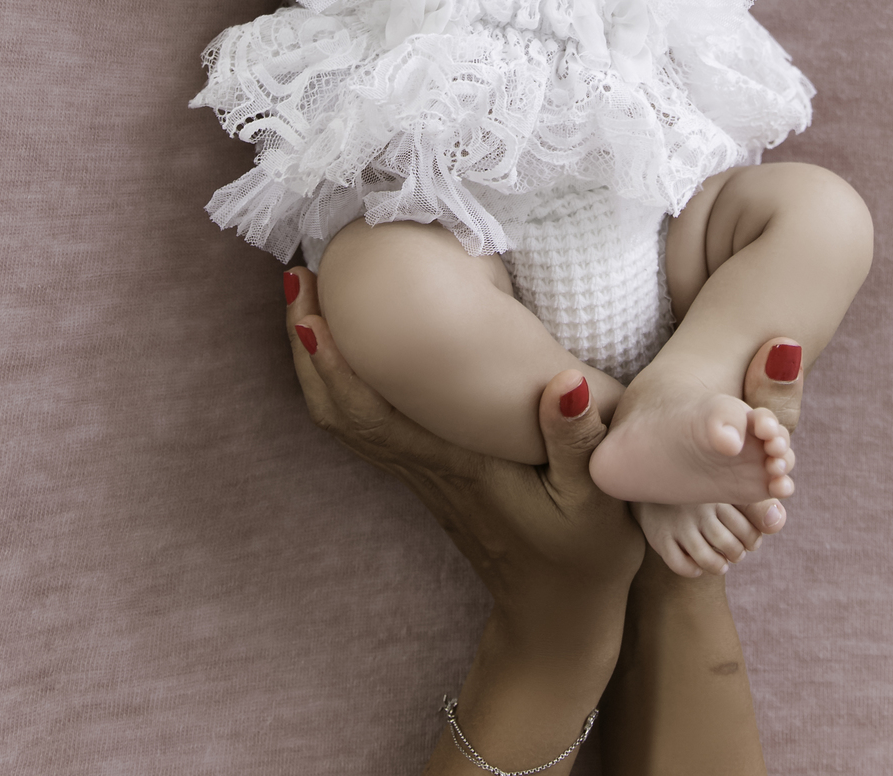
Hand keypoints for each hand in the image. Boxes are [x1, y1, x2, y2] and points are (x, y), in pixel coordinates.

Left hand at [283, 268, 643, 621]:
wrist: (558, 615)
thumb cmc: (582, 557)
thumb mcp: (597, 501)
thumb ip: (577, 442)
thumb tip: (562, 382)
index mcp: (455, 465)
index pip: (373, 415)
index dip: (334, 365)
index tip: (309, 314)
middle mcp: (424, 465)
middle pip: (338, 410)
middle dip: (307, 346)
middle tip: (295, 277)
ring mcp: (421, 470)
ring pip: (344, 417)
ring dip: (316, 358)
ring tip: (307, 294)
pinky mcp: (428, 470)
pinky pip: (366, 422)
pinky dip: (341, 379)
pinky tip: (349, 342)